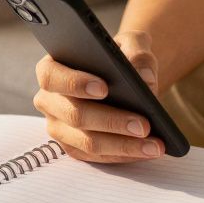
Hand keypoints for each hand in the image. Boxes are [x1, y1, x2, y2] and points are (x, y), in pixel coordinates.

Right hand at [33, 30, 164, 162]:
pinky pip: (97, 158)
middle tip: (144, 125)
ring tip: (154, 144)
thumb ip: (137, 52)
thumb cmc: (120, 56)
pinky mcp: (74, 148)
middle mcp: (49, 100)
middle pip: (75, 115)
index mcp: (52, 68)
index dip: (75, 83)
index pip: (52, 77)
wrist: (125, 78)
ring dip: (123, 145)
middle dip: (112, 122)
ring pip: (87, 143)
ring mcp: (59, 127)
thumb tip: (145, 78)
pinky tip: (148, 150)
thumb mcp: (131, 44)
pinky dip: (124, 154)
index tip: (105, 88)